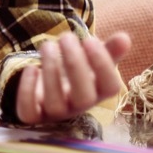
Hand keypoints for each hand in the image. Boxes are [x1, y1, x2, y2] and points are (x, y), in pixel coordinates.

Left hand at [15, 31, 131, 124]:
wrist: (51, 91)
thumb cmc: (77, 74)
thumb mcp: (92, 61)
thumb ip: (108, 50)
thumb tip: (124, 37)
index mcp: (98, 92)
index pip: (110, 87)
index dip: (102, 64)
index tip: (90, 40)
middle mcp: (79, 106)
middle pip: (84, 96)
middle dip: (75, 64)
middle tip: (66, 37)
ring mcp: (56, 113)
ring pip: (55, 103)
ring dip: (51, 71)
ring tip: (48, 45)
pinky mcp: (33, 114)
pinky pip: (29, 113)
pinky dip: (27, 91)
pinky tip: (31, 69)